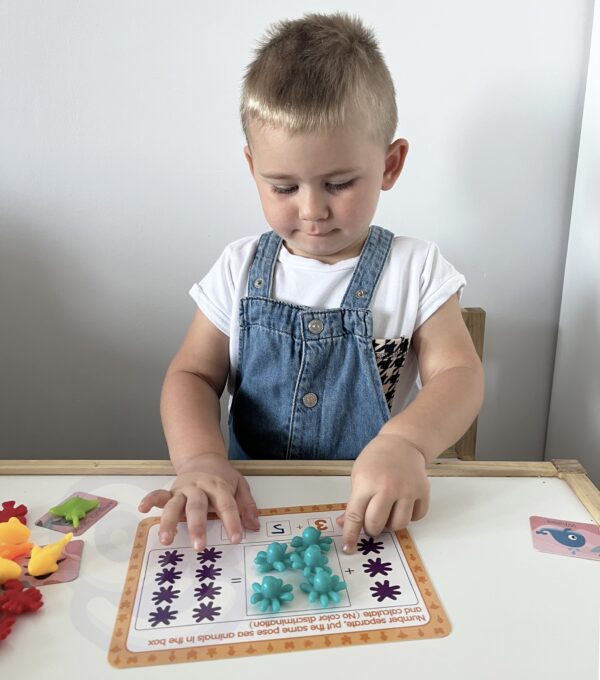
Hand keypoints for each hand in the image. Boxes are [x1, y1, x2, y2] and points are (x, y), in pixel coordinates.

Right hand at [138, 453, 259, 550]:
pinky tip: (142, 509)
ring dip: (170, 521)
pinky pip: (158, 495)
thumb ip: (247, 505)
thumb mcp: (240, 485)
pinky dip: (150, 500)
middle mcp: (199, 487)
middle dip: (198, 526)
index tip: (236, 539)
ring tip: (166, 539)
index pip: (227, 504)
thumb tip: (254, 526)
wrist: (203, 459)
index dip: (232, 522)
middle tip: (199, 546)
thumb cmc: (222, 477)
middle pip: (198, 506)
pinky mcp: (170, 492)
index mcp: (218, 486)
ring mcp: (183, 489)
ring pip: (175, 504)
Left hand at [337, 434, 429, 552]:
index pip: (356, 516)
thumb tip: (345, 525)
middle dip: (372, 528)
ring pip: (398, 526)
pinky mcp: (423, 491)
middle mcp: (388, 487)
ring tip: (388, 512)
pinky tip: (403, 504)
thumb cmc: (376, 459)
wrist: (402, 443)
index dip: (351, 535)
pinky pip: (416, 518)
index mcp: (367, 483)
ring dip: (390, 525)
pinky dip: (408, 516)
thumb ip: (353, 501)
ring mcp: (407, 490)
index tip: (349, 548)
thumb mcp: (358, 475)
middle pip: (377, 525)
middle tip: (371, 521)